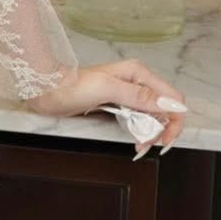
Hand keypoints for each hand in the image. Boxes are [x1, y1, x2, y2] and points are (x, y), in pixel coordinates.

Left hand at [26, 59, 188, 156]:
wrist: (46, 90)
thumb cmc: (71, 86)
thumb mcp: (106, 89)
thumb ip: (138, 96)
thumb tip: (168, 104)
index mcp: (138, 73)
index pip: (172, 97)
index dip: (174, 120)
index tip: (164, 139)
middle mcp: (136, 81)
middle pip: (165, 108)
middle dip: (162, 129)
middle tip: (148, 145)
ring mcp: (128, 94)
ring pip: (153, 116)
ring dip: (151, 133)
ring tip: (140, 146)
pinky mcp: (118, 105)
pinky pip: (139, 119)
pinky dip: (141, 132)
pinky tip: (135, 140)